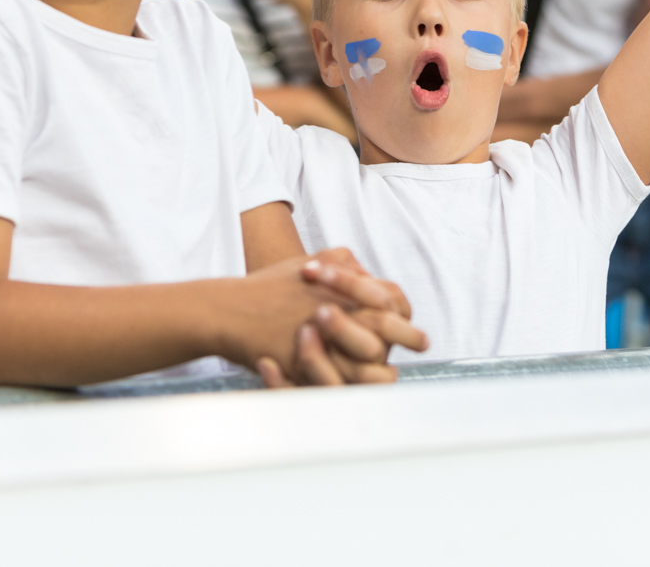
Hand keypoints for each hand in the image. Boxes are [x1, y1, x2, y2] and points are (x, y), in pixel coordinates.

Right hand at [221, 253, 424, 384]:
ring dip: (384, 367)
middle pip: (389, 324)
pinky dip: (354, 384)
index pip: (390, 296)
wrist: (228, 310)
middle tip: (421, 342)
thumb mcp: (308, 264)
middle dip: (408, 333)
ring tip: (391, 372)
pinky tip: (359, 384)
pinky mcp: (308, 362)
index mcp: (342, 286)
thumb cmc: (267, 287)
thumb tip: (368, 271)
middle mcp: (339, 308)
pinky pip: (342, 381)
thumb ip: (342, 264)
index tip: (406, 318)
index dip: (401, 308)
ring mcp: (325, 337)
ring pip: (372, 359)